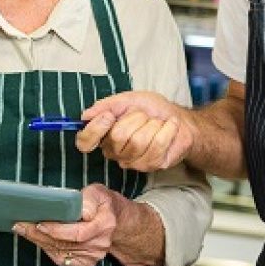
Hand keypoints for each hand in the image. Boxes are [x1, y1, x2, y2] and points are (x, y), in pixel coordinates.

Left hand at [13, 184, 116, 265]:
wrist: (117, 222)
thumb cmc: (103, 204)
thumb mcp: (98, 192)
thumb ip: (88, 198)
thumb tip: (78, 209)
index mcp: (105, 224)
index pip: (77, 233)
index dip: (56, 230)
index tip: (38, 222)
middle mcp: (100, 243)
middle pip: (65, 243)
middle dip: (39, 234)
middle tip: (21, 224)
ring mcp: (94, 255)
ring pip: (60, 251)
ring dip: (39, 241)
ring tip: (23, 229)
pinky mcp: (87, 262)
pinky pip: (63, 258)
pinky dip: (48, 249)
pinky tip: (37, 239)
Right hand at [76, 91, 192, 172]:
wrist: (179, 119)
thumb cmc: (152, 110)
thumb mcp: (128, 100)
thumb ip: (106, 105)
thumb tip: (86, 115)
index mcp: (104, 136)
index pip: (85, 142)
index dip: (95, 129)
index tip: (109, 116)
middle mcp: (115, 152)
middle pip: (117, 137)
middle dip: (136, 118)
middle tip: (144, 116)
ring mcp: (133, 162)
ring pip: (139, 141)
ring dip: (153, 124)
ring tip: (157, 123)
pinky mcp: (152, 165)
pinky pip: (158, 144)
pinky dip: (168, 128)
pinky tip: (169, 127)